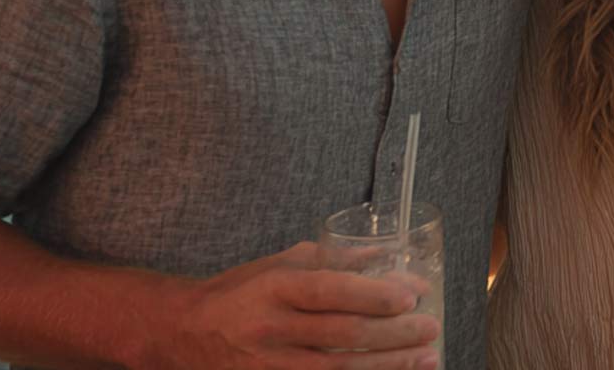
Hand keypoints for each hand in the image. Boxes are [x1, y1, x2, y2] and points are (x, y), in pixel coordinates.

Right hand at [147, 241, 440, 368]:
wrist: (183, 333)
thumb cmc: (240, 293)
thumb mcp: (280, 264)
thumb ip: (332, 259)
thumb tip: (387, 254)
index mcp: (274, 288)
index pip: (330, 291)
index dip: (374, 295)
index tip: (412, 295)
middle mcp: (271, 329)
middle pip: (343, 336)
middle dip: (394, 334)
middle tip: (431, 327)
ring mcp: (270, 366)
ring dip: (389, 367)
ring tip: (427, 359)